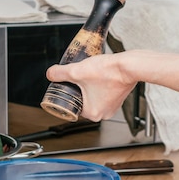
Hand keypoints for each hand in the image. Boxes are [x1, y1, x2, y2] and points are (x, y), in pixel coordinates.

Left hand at [46, 50, 178, 121]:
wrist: (129, 66)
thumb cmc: (109, 72)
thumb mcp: (77, 71)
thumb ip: (60, 73)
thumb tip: (50, 74)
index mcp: (93, 113)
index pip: (73, 105)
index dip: (70, 92)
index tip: (70, 83)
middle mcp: (104, 114)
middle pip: (83, 101)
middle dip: (80, 89)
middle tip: (79, 77)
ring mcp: (112, 107)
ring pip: (93, 97)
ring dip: (90, 87)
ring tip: (90, 76)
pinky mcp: (118, 99)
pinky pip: (103, 94)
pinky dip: (100, 86)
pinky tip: (100, 76)